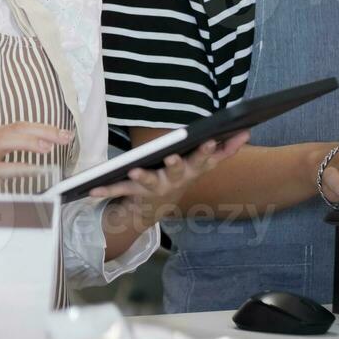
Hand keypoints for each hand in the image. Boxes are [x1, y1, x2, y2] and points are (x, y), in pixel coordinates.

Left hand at [85, 131, 250, 217]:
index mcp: (191, 170)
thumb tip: (247, 130)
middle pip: (176, 171)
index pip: (202, 159)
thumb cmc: (181, 176)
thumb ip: (225, 148)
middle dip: (175, 165)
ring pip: (148, 182)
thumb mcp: (203, 163)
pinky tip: (91, 188)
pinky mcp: (133, 192)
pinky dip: (105, 188)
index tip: (210, 140)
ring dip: (142, 177)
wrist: (155, 208)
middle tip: (173, 157)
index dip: (207, 150)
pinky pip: (117, 189)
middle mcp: (174, 181)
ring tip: (134, 171)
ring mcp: (153, 188)